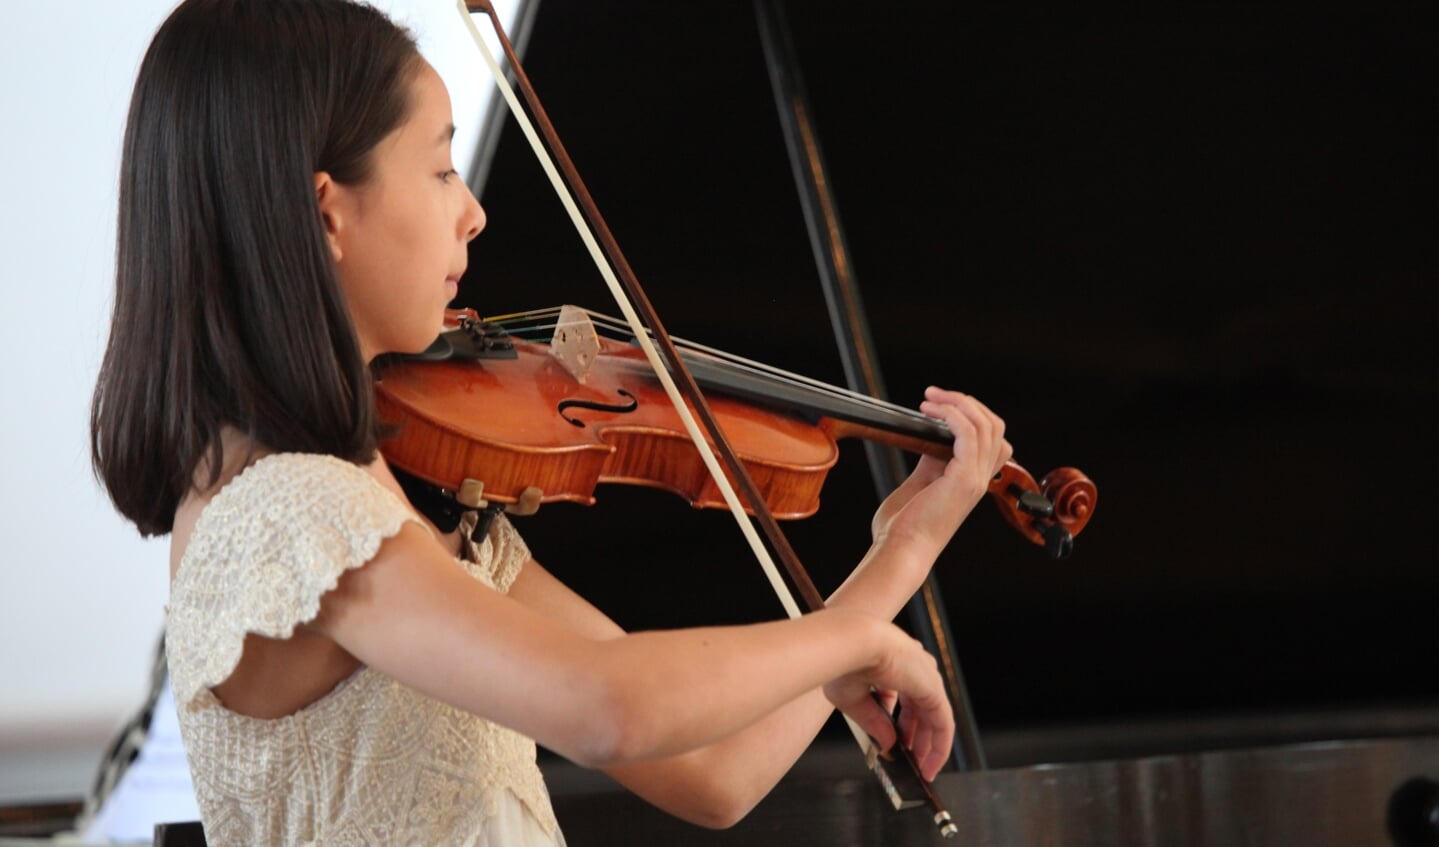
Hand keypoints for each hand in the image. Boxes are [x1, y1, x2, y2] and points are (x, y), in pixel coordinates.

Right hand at [821, 622, 953, 780]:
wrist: (853, 644)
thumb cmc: (843, 662)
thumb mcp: (852, 699)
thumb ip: (872, 722)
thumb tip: (887, 745)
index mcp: (891, 663)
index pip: (902, 698)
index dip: (899, 725)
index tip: (892, 744)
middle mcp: (912, 667)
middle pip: (920, 710)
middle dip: (916, 738)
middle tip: (911, 762)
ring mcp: (925, 676)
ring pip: (934, 718)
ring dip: (929, 746)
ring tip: (922, 769)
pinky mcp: (933, 688)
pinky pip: (943, 723)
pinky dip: (939, 746)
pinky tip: (930, 763)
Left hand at [870, 387, 1012, 561]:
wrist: (900, 551)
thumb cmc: (902, 526)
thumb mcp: (920, 483)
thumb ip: (931, 461)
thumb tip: (928, 438)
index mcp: (971, 480)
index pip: (992, 438)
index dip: (972, 415)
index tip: (940, 406)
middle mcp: (980, 479)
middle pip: (994, 426)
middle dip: (966, 402)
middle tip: (934, 395)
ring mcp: (976, 479)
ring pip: (985, 424)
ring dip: (956, 402)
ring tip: (929, 398)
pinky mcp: (964, 479)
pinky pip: (969, 433)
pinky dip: (951, 414)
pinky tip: (930, 411)